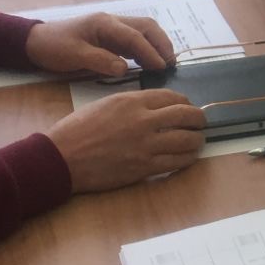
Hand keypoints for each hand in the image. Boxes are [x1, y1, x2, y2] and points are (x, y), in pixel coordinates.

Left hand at [25, 13, 174, 78]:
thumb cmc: (53, 47)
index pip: (135, 36)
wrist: (36, 42)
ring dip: (156, 45)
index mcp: (104, 23)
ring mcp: (112, 29)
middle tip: (171, 63)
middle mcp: (112, 22)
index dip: (150, 52)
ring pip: (142, 32)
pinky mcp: (109, 37)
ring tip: (165, 64)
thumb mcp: (74, 55)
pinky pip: (133, 40)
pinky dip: (145, 50)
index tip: (162, 67)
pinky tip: (149, 64)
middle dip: (161, 43)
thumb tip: (125, 69)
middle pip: (146, 27)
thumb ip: (100, 61)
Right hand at [46, 89, 206, 192]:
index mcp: (132, 101)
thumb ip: (131, 104)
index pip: (172, 97)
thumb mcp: (105, 104)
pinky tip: (189, 157)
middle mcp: (144, 120)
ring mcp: (146, 145)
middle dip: (199, 119)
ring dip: (197, 140)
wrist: (62, 158)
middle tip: (201, 122)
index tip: (188, 107)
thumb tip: (153, 108)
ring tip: (198, 140)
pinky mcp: (144, 167)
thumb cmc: (77, 129)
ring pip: (187, 140)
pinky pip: (176, 162)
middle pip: (186, 115)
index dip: (185, 102)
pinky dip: (188, 158)